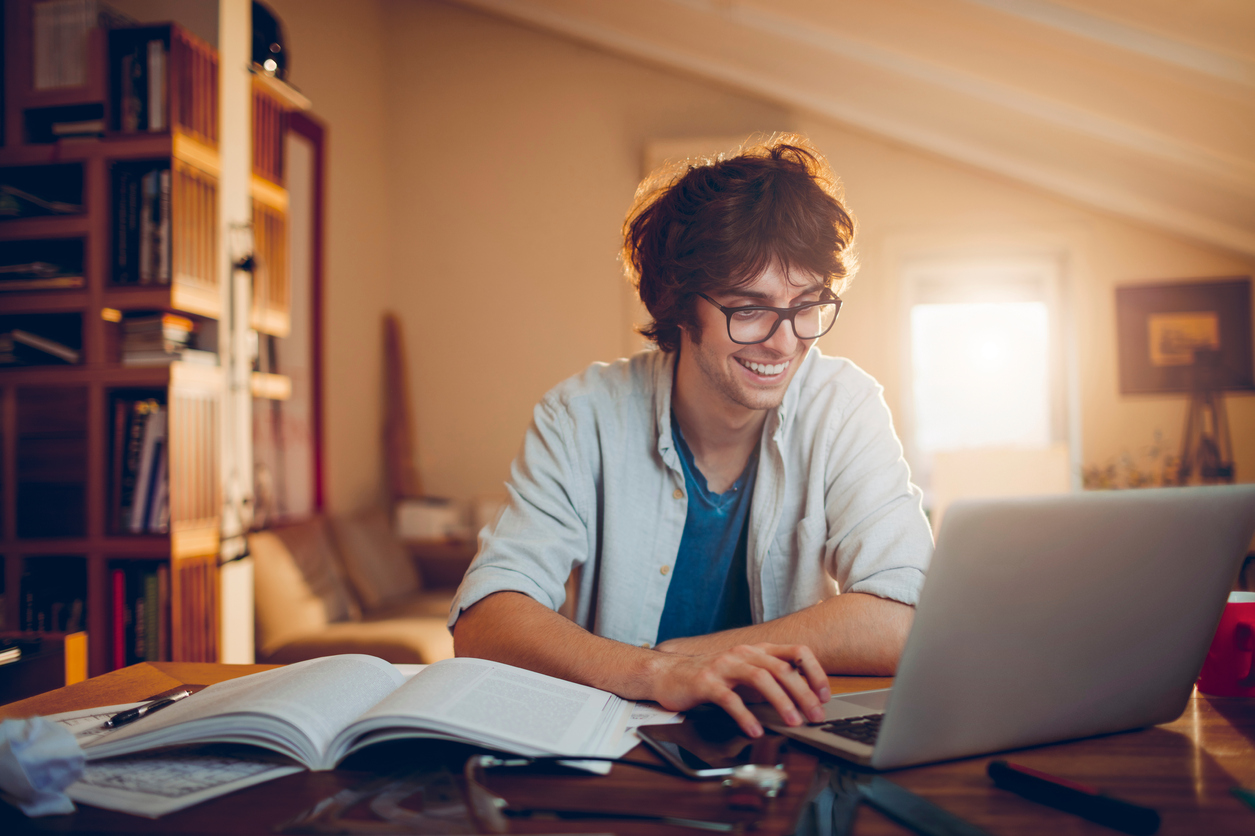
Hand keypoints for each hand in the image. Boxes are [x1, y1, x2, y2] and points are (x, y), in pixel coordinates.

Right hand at [648, 643, 830, 737]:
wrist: (669, 674)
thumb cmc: (711, 676)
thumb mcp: (745, 673)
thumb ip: (770, 679)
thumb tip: (803, 698)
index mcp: (757, 650)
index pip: (796, 651)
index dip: (815, 672)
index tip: (825, 695)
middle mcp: (743, 653)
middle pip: (782, 668)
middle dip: (803, 693)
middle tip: (815, 716)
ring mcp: (724, 665)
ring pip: (761, 678)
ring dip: (781, 702)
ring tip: (792, 722)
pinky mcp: (706, 682)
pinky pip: (730, 698)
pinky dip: (746, 716)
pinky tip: (755, 730)